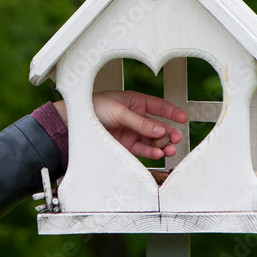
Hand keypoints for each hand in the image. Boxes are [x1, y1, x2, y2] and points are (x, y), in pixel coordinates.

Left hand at [53, 90, 187, 159]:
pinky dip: (150, 152)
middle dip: (168, 132)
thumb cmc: (93, 109)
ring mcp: (130, 132)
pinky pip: (141, 149)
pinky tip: (157, 153)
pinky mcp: (124, 145)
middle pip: (157, 125)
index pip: (157, 107)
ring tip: (170, 149)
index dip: (171, 112)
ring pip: (151, 139)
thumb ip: (140, 122)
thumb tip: (160, 130)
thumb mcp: (119, 111)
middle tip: (176, 138)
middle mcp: (134, 117)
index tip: (183, 118)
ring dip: (161, 145)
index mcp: (134, 102)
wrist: (73, 124)